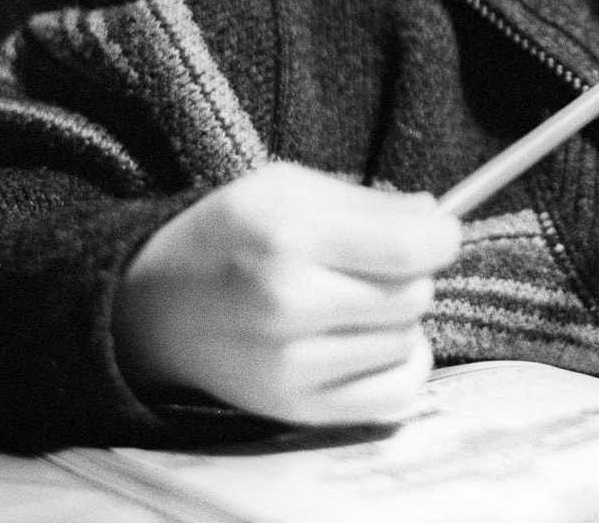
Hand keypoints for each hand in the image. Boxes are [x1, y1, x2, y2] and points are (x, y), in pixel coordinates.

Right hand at [113, 162, 460, 425]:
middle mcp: (287, 305)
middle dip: (413, 273)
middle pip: (414, 294)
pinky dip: (401, 366)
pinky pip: (395, 394)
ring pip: (408, 341)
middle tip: (380, 263)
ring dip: (399, 319)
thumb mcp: (287, 188)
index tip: (435, 231)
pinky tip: (374, 341)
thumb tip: (435, 219)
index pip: (411, 248)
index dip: (441, 236)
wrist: (157, 307)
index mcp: (287, 236)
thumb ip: (367, 201)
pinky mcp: (297, 408)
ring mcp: (291, 366)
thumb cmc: (229, 236)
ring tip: (358, 301)